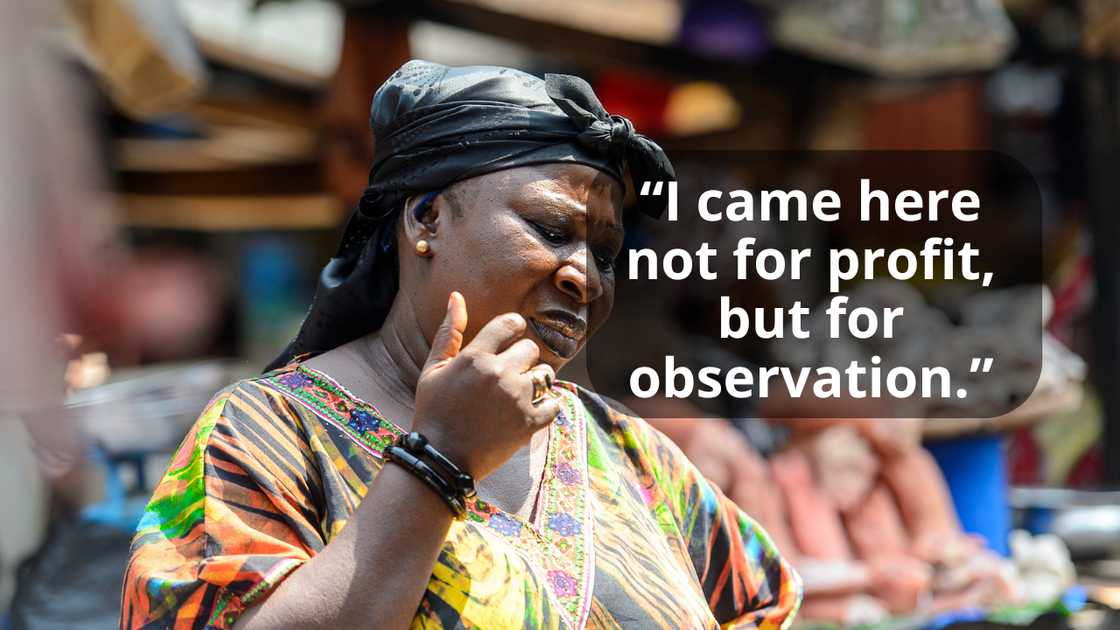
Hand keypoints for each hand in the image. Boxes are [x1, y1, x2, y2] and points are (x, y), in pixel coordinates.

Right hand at [412, 292, 561, 479]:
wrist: (441, 459)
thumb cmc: (433, 412)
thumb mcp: (433, 369)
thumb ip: (448, 331)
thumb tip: (456, 295)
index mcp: (476, 356)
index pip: (511, 323)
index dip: (512, 330)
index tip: (507, 342)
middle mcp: (500, 374)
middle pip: (531, 348)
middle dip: (521, 359)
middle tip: (507, 376)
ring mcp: (517, 399)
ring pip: (546, 374)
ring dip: (536, 381)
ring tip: (518, 394)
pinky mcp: (530, 423)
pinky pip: (555, 404)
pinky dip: (546, 407)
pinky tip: (529, 411)